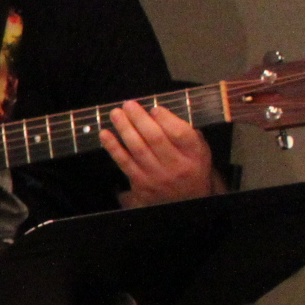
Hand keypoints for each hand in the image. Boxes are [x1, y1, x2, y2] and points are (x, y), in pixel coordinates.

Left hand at [102, 101, 218, 207]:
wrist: (186, 200)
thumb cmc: (191, 167)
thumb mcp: (199, 150)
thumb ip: (185, 132)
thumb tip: (160, 113)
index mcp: (195, 155)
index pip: (180, 134)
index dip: (166, 119)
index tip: (154, 108)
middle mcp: (176, 166)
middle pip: (155, 138)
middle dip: (139, 119)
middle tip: (129, 104)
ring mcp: (157, 176)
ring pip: (138, 148)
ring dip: (124, 128)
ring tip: (116, 114)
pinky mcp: (140, 183)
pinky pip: (124, 162)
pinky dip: (113, 147)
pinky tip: (105, 134)